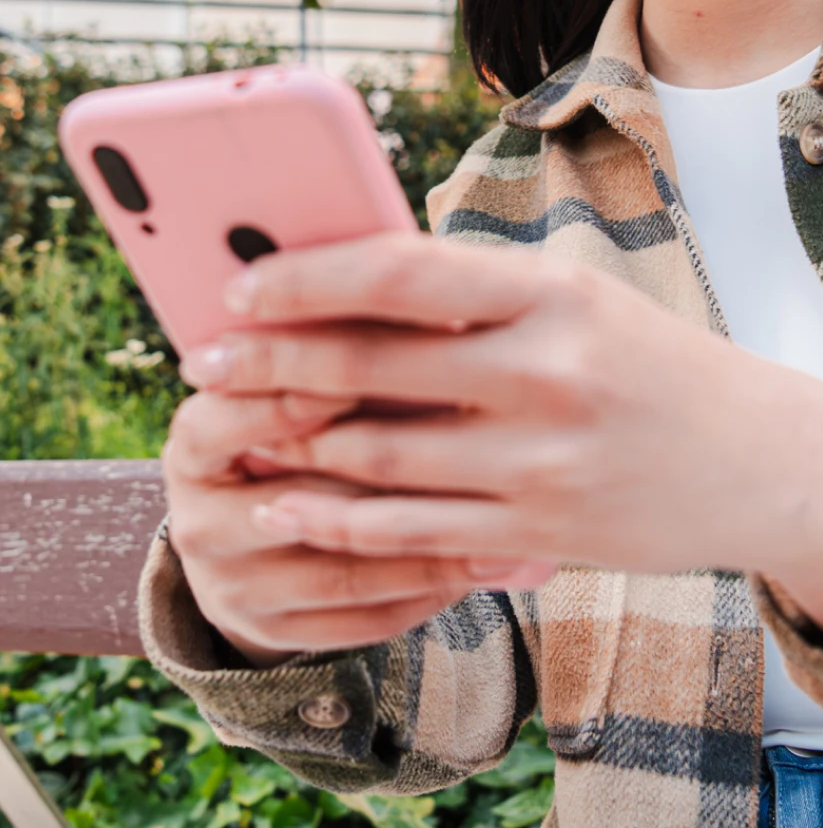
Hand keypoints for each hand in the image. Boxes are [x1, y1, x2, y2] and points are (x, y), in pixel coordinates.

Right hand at [161, 383, 554, 667]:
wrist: (244, 531)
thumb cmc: (297, 422)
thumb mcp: (291, 384)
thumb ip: (341, 350)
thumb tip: (435, 309)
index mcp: (194, 441)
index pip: (231, 418)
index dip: (301, 396)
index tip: (380, 367)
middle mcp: (198, 521)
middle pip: (299, 500)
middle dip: (390, 473)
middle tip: (475, 445)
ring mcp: (232, 588)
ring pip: (342, 569)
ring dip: (429, 543)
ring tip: (506, 513)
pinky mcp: (277, 634)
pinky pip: (364, 619)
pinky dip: (429, 588)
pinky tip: (488, 559)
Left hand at [181, 232, 822, 647]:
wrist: (761, 462)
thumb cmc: (655, 365)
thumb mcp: (580, 301)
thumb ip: (478, 296)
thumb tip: (350, 283)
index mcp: (555, 292)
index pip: (402, 270)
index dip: (306, 276)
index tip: (242, 282)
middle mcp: (547, 373)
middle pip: (371, 363)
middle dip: (271, 360)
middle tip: (205, 358)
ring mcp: (543, 462)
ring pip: (377, 455)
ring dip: (293, 441)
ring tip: (240, 427)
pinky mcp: (540, 533)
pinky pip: (411, 531)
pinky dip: (342, 517)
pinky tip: (300, 500)